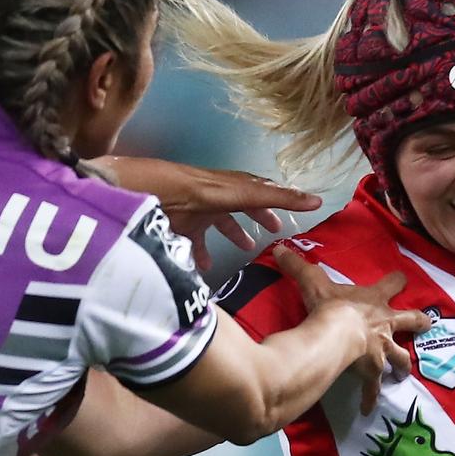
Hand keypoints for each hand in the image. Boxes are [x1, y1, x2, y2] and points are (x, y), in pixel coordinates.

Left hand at [95, 156, 321, 269]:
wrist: (139, 193)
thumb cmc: (191, 191)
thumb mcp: (237, 195)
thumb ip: (275, 199)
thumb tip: (315, 201)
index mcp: (228, 186)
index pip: (260, 190)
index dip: (282, 198)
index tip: (304, 206)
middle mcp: (213, 195)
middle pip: (241, 205)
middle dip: (258, 216)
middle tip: (275, 230)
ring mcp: (193, 209)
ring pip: (218, 222)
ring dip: (232, 234)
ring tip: (245, 249)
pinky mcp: (174, 224)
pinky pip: (192, 240)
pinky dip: (200, 253)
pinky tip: (204, 269)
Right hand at [273, 245, 430, 414]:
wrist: (337, 334)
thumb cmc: (330, 306)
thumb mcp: (313, 281)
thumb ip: (298, 266)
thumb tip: (279, 248)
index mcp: (375, 301)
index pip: (391, 285)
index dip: (397, 281)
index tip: (402, 278)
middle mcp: (385, 324)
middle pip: (411, 321)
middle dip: (419, 323)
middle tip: (427, 324)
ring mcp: (382, 349)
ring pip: (401, 357)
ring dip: (403, 365)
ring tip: (404, 374)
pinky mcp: (372, 370)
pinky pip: (372, 387)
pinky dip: (370, 398)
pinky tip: (367, 408)